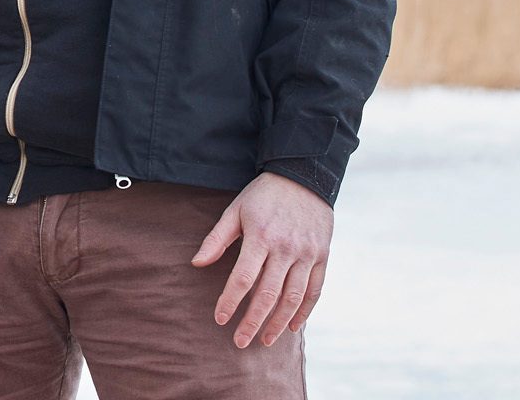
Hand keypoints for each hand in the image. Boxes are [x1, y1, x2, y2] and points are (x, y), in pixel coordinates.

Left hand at [189, 171, 331, 348]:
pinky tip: (292, 326)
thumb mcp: (235, 210)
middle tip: (240, 342)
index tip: (220, 319)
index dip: (230, 301)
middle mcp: (286, 249)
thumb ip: (217, 239)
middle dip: (252, 321)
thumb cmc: (263, 196)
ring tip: (264, 340)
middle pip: (268, 294)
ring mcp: (307, 254)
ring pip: (293, 298)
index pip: (243, 278)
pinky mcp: (322, 256)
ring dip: (278, 323)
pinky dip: (304, 311)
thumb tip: (197, 263)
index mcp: (261, 237)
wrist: (303, 177)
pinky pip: (314, 290)